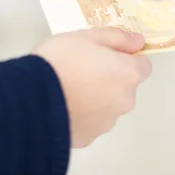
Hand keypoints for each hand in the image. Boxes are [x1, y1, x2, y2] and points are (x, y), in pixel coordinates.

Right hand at [34, 28, 151, 147]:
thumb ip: (117, 38)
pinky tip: (62, 106)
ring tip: (67, 88)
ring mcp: (107, 123)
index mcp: (128, 74)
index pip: (142, 66)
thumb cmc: (61, 61)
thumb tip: (138, 42)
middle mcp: (124, 101)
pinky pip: (90, 122)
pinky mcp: (88, 138)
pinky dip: (81, 115)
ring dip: (95, 98)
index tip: (106, 55)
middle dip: (109, 79)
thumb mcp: (87, 36)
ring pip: (107, 106)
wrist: (31, 99)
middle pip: (124, 87)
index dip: (126, 58)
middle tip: (81, 69)